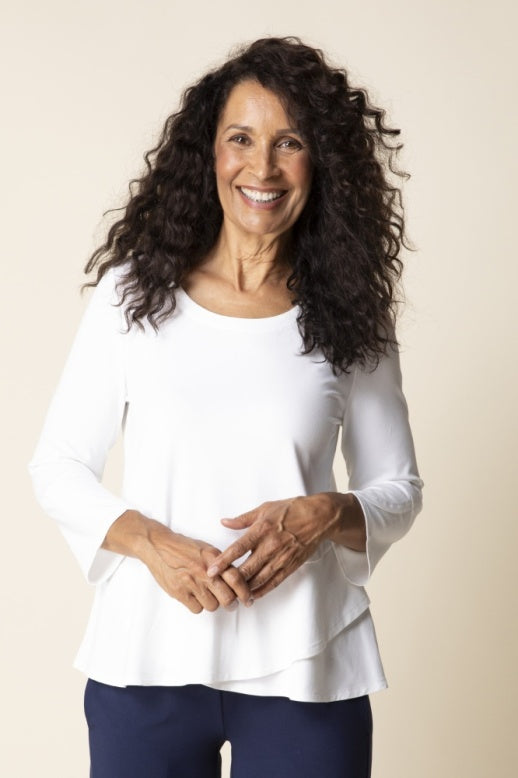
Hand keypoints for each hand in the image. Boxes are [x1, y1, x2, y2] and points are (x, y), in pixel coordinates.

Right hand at [102, 511, 252, 613]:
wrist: (158, 546)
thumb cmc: (183, 547)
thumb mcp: (206, 549)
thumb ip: (222, 563)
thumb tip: (238, 580)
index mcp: (213, 558)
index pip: (236, 579)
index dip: (245, 592)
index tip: (248, 599)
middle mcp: (204, 571)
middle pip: (227, 598)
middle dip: (231, 604)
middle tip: (231, 604)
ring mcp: (191, 583)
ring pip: (212, 606)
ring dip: (213, 603)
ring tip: (208, 595)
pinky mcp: (179, 592)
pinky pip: (197, 609)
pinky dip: (198, 605)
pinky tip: (195, 596)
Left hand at [206, 494, 342, 600]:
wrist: (319, 517)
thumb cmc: (291, 510)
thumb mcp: (265, 508)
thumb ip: (243, 519)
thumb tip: (224, 522)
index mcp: (262, 529)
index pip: (238, 548)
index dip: (223, 561)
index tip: (211, 570)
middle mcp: (270, 546)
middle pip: (247, 569)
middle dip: (231, 580)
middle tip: (217, 588)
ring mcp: (281, 558)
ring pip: (259, 579)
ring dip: (244, 589)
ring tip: (231, 595)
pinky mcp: (290, 566)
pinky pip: (273, 583)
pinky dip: (261, 591)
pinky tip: (251, 596)